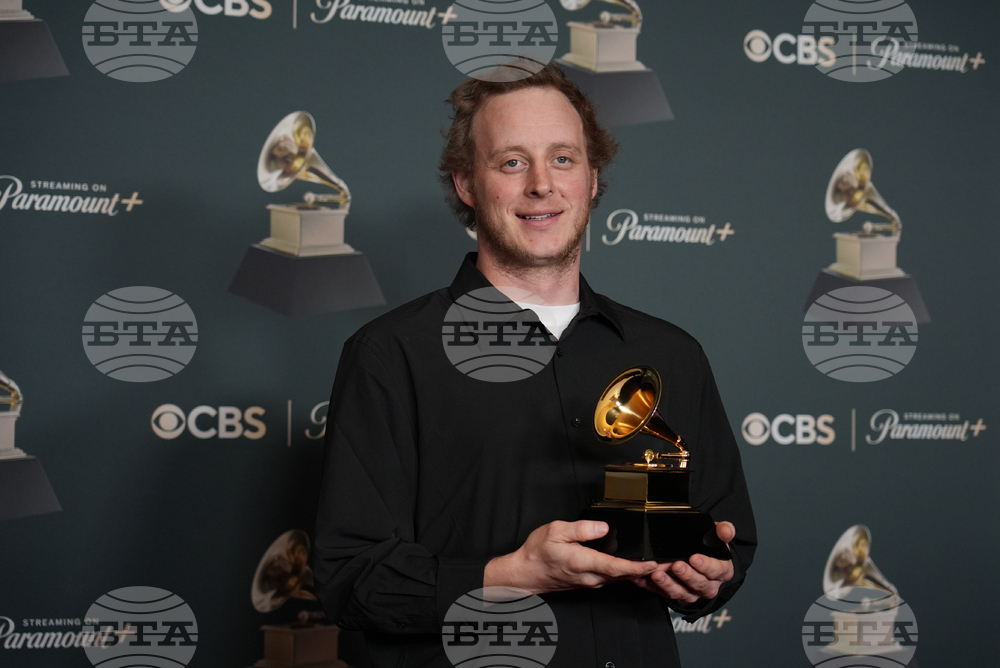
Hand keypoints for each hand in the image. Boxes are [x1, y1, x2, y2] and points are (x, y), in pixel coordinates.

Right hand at [484, 520, 657, 593]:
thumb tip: (602, 527)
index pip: (616, 566)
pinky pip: (615, 578)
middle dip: (650, 570)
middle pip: (625, 574)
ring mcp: (592, 581)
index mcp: (583, 562)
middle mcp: (591, 576)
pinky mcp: (591, 581)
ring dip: (643, 572)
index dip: (638, 566)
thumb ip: (580, 529)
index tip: (655, 564)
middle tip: (672, 563)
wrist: (526, 574)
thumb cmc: (538, 552)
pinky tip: (642, 568)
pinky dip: (631, 573)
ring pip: (622, 578)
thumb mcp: (555, 531)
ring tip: (664, 565)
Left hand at [631, 521, 735, 603]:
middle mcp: (708, 585)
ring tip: (657, 574)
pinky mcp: (677, 595)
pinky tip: (643, 579)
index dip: (706, 565)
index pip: (716, 570)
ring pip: (681, 592)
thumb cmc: (710, 550)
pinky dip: (652, 587)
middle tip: (676, 565)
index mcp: (721, 572)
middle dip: (686, 575)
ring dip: (668, 584)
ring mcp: (692, 592)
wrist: (703, 562)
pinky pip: (664, 594)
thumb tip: (727, 530)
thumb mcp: (718, 538)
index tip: (694, 558)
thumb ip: (723, 532)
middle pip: (698, 584)